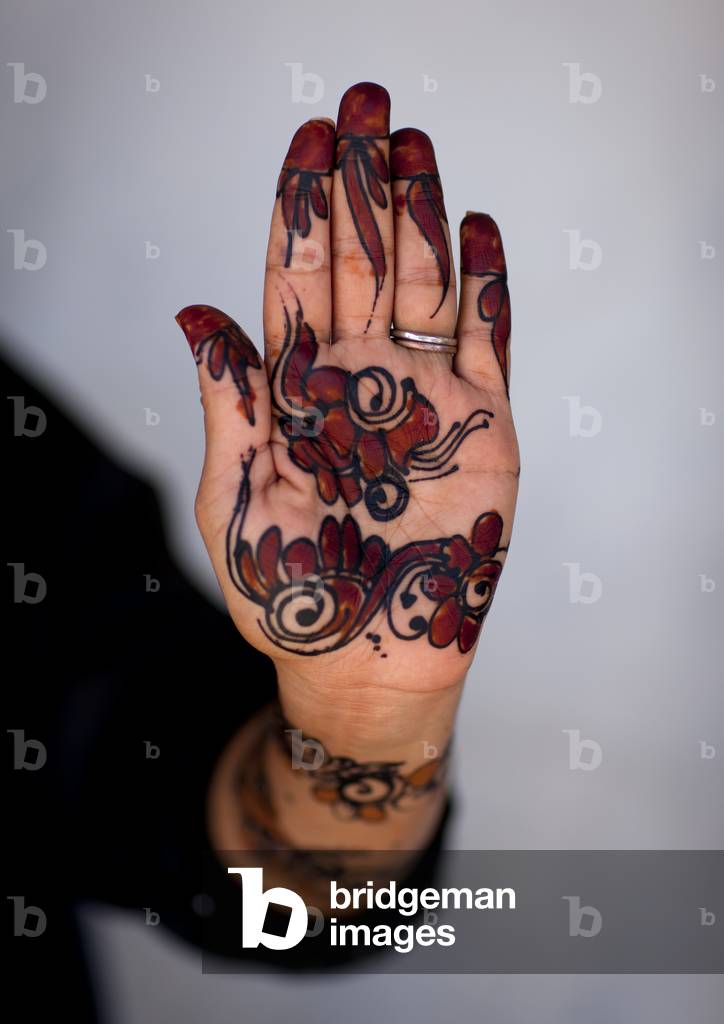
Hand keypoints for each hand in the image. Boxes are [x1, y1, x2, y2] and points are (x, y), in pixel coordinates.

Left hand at [176, 83, 517, 707]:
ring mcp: (423, 396)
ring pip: (424, 285)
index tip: (305, 142)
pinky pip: (489, 341)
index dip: (299, 210)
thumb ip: (230, 405)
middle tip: (365, 105)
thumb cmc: (289, 592)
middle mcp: (359, 378)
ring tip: (414, 145)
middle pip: (362, 262)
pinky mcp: (482, 425)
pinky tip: (479, 230)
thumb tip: (198, 314)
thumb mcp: (237, 499)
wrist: (365, 660)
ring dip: (421, 214)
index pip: (297, 279)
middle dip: (360, 186)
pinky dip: (489, 286)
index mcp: (295, 388)